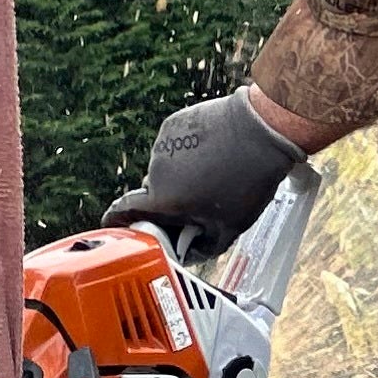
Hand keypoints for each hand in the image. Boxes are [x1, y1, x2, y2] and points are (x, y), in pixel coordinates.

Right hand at [103, 93, 309, 266]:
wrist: (263, 128)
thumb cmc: (249, 179)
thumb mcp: (231, 226)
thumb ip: (204, 247)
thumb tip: (188, 253)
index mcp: (165, 198)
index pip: (124, 212)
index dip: (118, 221)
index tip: (114, 224)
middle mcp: (156, 171)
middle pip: (153, 193)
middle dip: (169, 202)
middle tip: (199, 204)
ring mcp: (164, 144)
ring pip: (164, 170)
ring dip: (179, 176)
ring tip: (212, 174)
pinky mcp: (173, 124)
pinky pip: (172, 146)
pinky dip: (184, 153)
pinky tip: (210, 153)